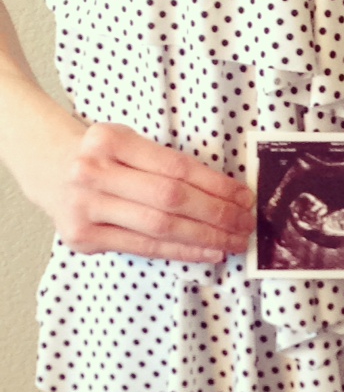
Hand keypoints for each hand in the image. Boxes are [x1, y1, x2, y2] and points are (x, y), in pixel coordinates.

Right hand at [49, 122, 255, 262]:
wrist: (48, 166)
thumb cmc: (103, 156)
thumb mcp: (130, 143)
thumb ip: (168, 165)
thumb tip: (226, 195)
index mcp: (110, 139)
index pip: (177, 167)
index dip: (216, 185)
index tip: (244, 197)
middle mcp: (93, 172)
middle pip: (171, 199)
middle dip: (217, 215)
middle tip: (245, 223)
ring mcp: (84, 207)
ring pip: (159, 227)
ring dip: (205, 237)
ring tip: (233, 241)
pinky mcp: (82, 237)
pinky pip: (143, 247)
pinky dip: (181, 251)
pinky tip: (207, 251)